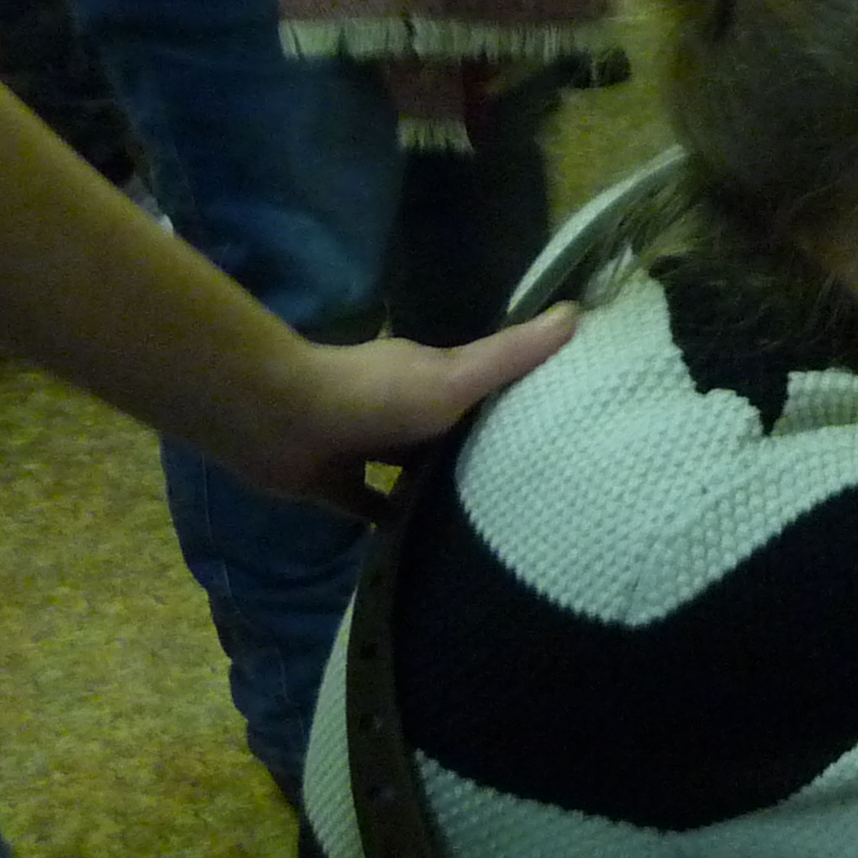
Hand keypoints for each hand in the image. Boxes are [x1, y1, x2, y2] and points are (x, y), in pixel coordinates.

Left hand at [231, 305, 579, 520]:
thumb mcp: (456, 376)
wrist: (280, 420)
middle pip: (445, 432)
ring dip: (434, 489)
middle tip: (529, 486)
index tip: (557, 424)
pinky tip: (422, 545)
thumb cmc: (375, 396)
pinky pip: (368, 506)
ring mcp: (361, 446)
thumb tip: (577, 312)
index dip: (512, 403)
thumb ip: (510, 356)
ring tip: (484, 521)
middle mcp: (396, 410)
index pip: (477, 387)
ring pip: (408, 469)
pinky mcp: (331, 482)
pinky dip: (390, 521)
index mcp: (427, 379)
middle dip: (476, 451)